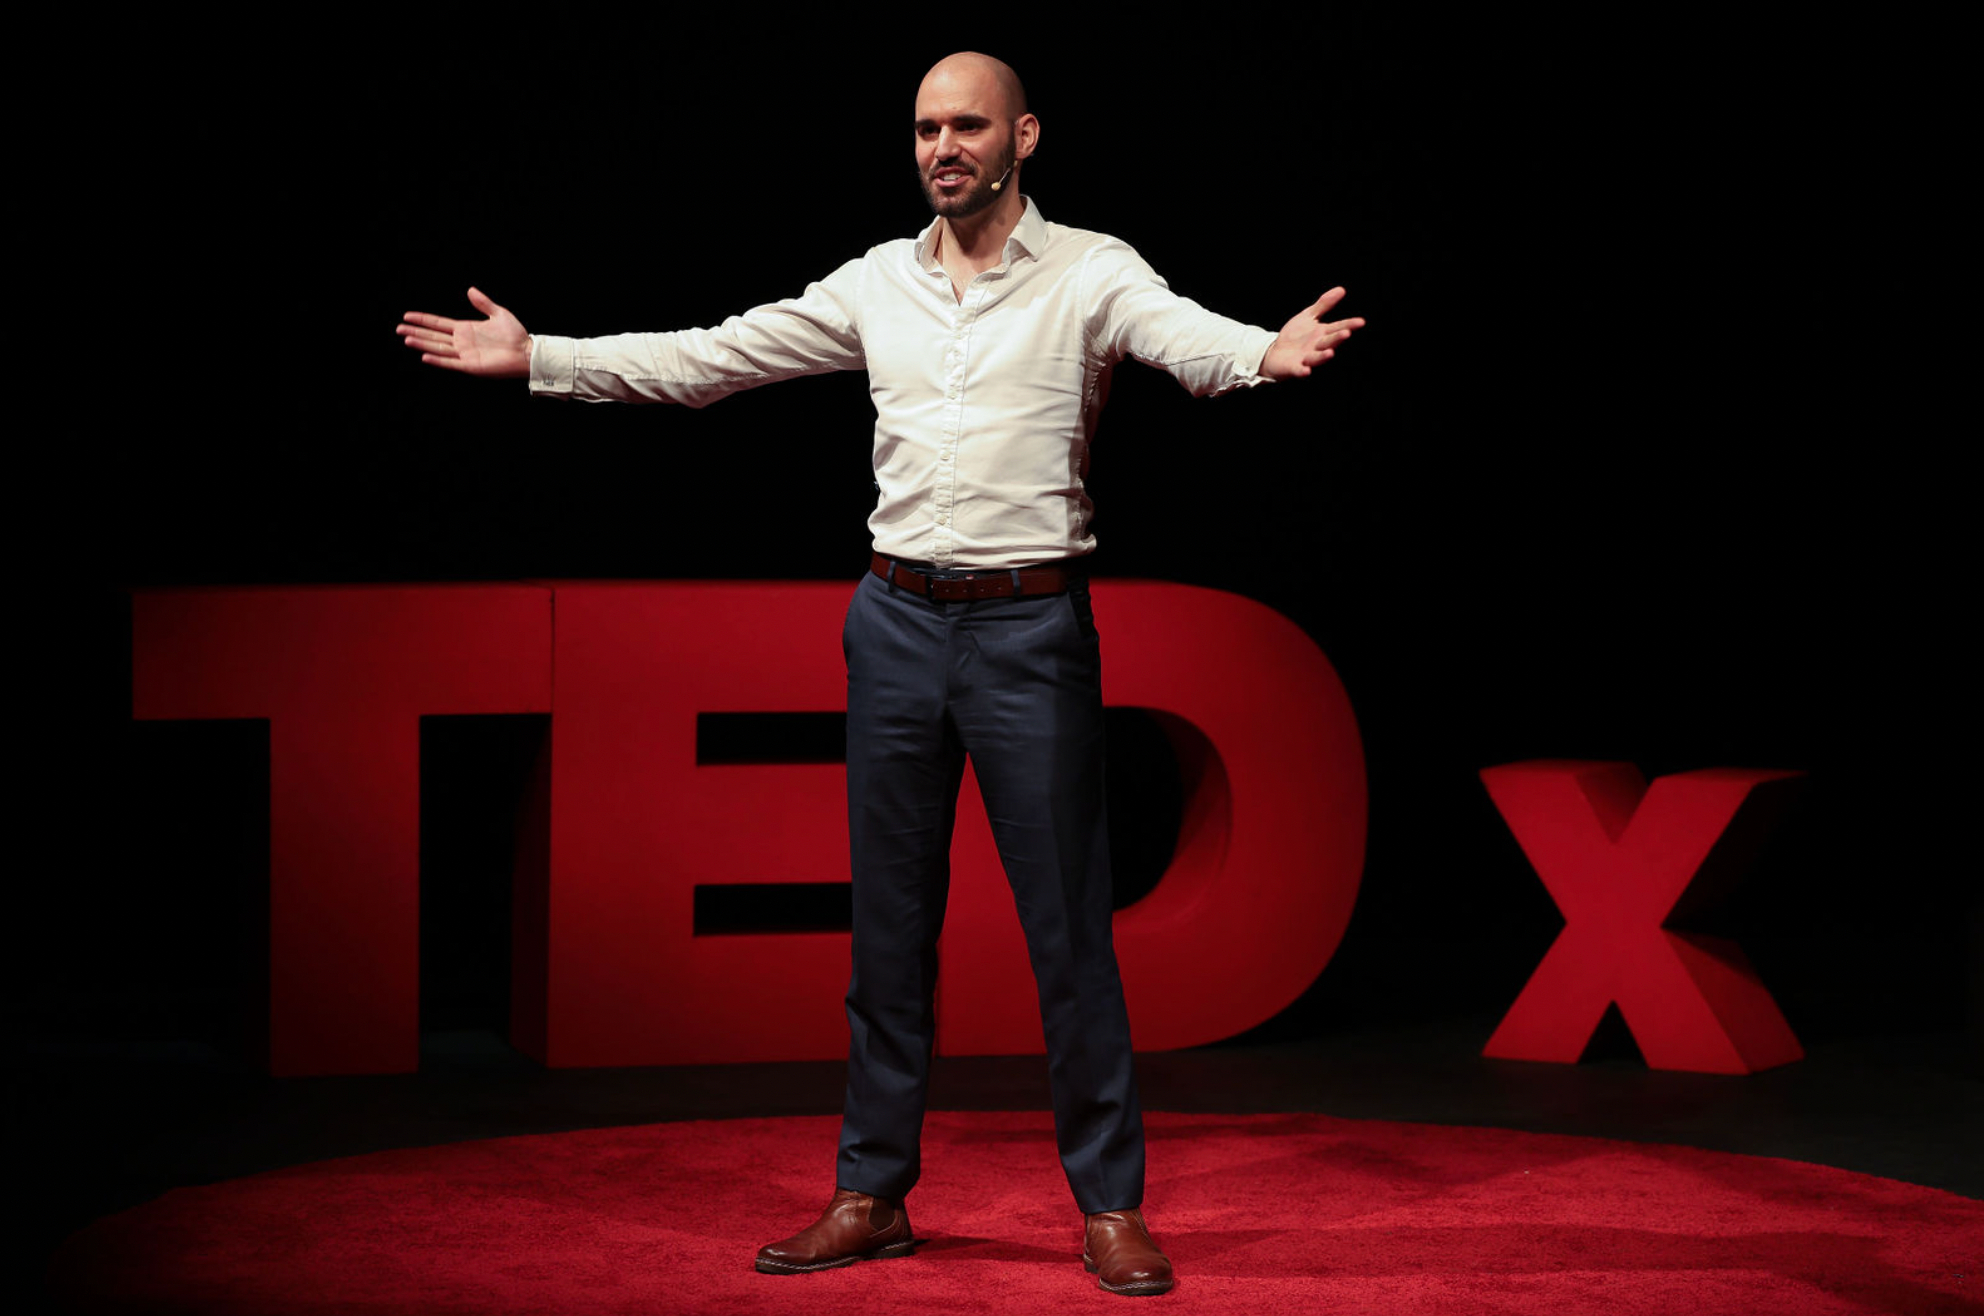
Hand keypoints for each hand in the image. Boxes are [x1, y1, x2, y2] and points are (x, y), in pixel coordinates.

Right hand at [397, 287, 531, 377]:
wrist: (526, 352)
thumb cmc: (515, 335)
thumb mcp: (498, 313)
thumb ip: (483, 303)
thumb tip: (470, 290)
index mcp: (465, 329)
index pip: (438, 323)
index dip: (423, 320)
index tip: (407, 316)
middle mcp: (461, 342)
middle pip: (433, 336)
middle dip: (416, 332)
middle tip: (398, 328)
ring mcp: (465, 354)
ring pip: (438, 348)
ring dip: (422, 344)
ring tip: (406, 339)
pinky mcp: (471, 366)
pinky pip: (451, 363)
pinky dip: (438, 360)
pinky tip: (424, 356)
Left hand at [1260, 287, 1364, 379]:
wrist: (1276, 353)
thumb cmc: (1295, 336)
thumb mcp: (1309, 316)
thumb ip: (1324, 304)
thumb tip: (1341, 289)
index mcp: (1322, 333)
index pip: (1338, 328)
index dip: (1349, 325)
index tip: (1361, 322)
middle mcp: (1317, 346)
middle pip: (1329, 342)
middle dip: (1337, 338)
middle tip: (1346, 333)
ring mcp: (1306, 358)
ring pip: (1317, 357)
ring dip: (1323, 356)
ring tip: (1330, 353)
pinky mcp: (1294, 367)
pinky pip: (1299, 370)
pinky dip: (1302, 371)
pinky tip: (1306, 370)